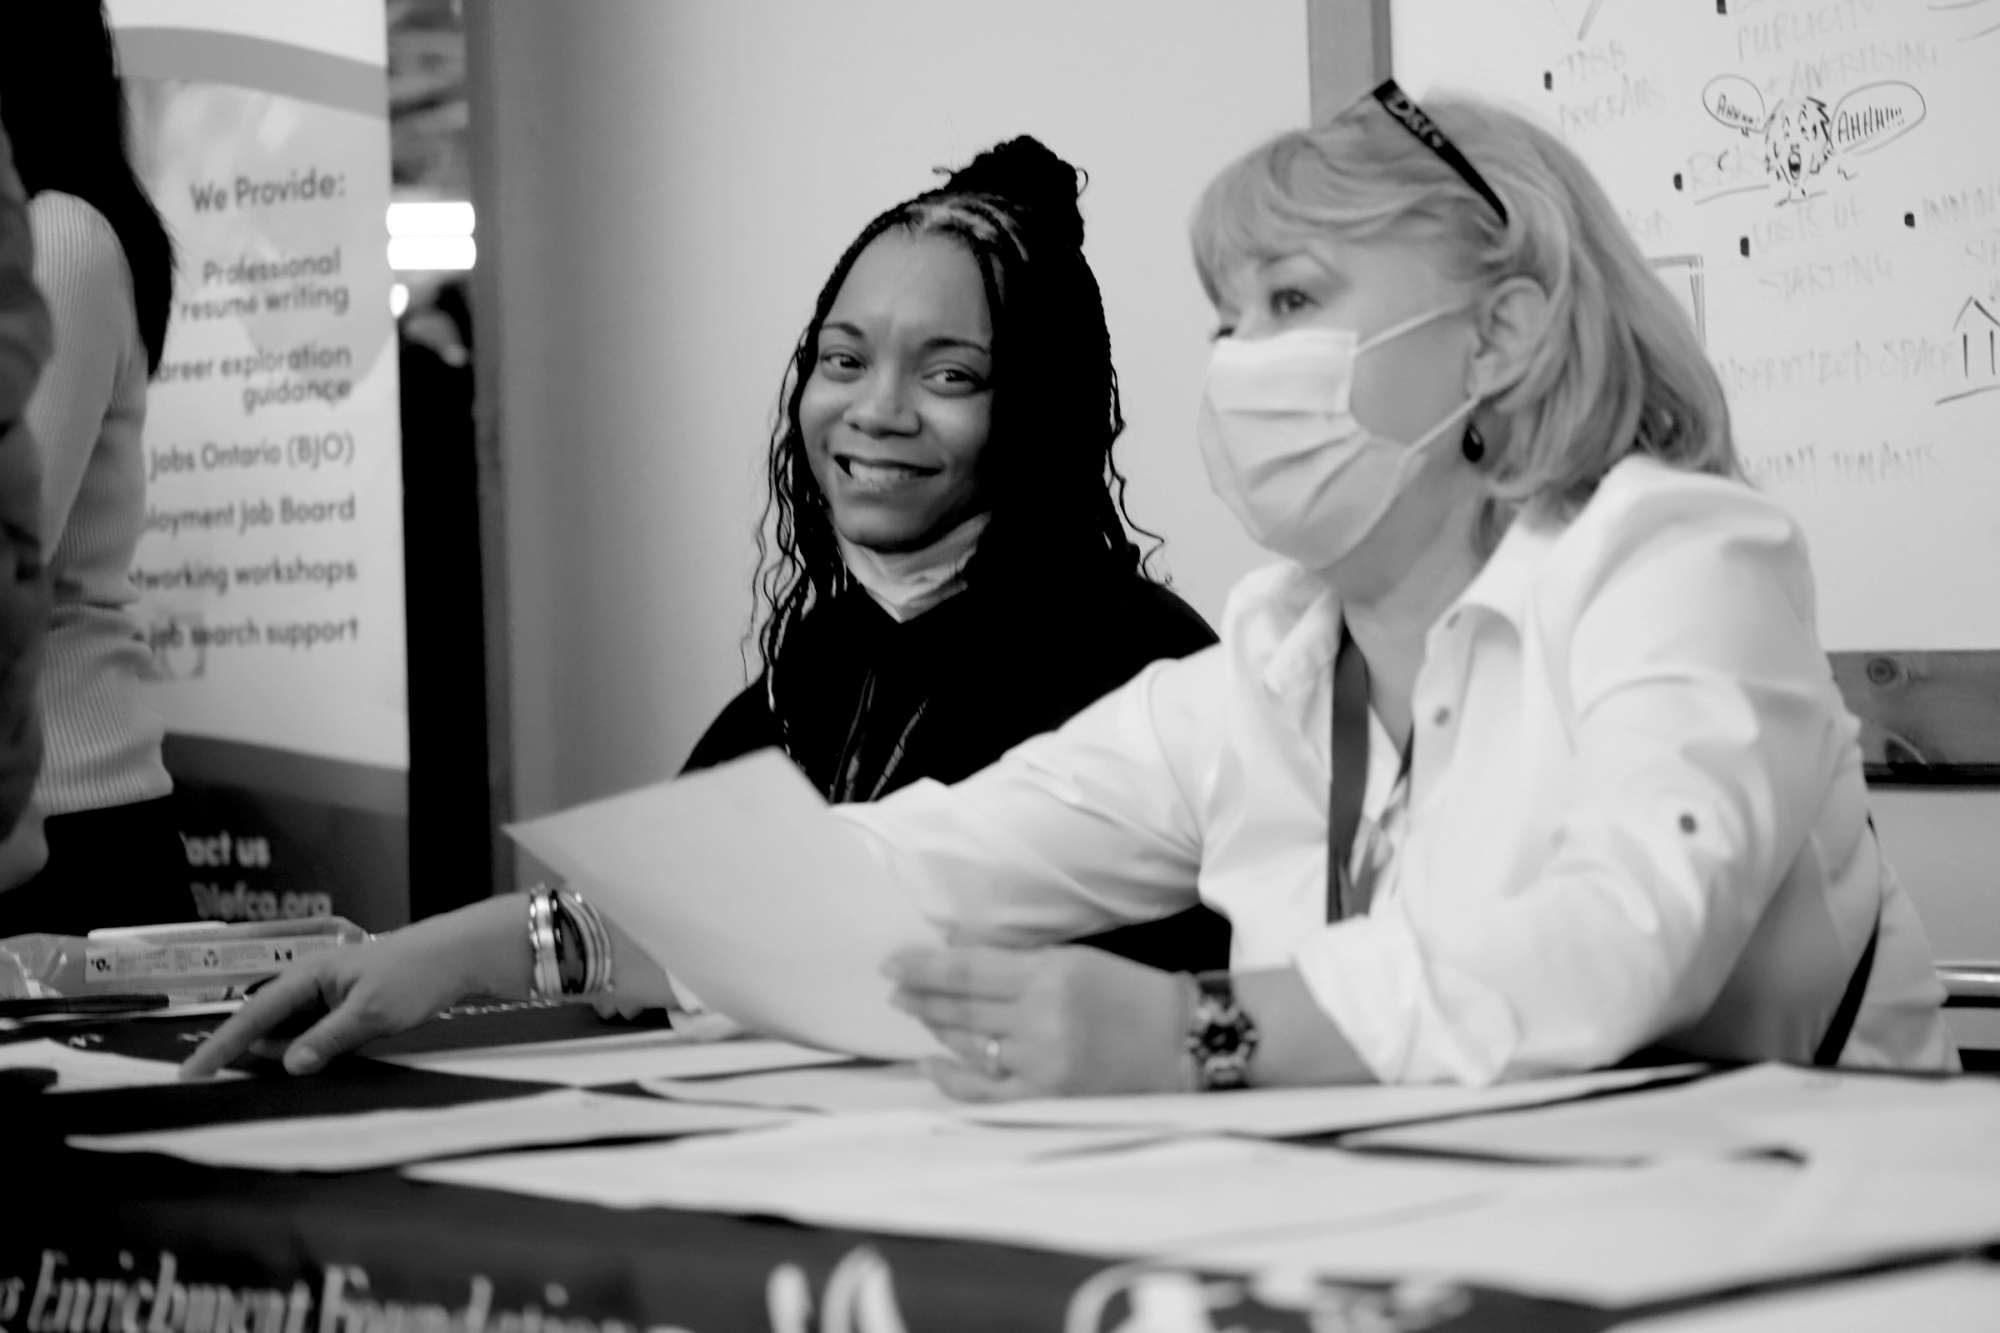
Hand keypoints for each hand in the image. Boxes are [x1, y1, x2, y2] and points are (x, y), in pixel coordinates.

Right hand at [181, 898, 527, 1078]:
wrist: (457, 956)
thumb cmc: (415, 976)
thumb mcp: (371, 1014)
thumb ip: (327, 1040)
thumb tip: (287, 1064)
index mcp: (308, 974)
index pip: (253, 1015)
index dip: (220, 1047)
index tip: (190, 1074)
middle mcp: (311, 981)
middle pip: (264, 1024)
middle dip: (250, 1053)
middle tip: (238, 1082)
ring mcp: (327, 993)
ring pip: (288, 1030)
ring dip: (284, 1053)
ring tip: (292, 1070)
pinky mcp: (344, 1004)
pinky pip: (311, 1031)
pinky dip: (307, 1049)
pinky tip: (314, 1062)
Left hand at [884, 945, 1193, 1100]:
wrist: (1182, 1042)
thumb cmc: (1129, 993)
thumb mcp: (1075, 959)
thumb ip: (1016, 961)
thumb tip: (956, 952)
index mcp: (1050, 974)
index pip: (967, 970)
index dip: (923, 967)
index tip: (891, 963)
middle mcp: (1041, 1018)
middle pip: (960, 1007)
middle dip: (920, 997)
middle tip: (895, 989)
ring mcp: (1043, 1063)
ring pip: (969, 1045)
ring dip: (936, 1028)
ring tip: (916, 1015)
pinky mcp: (1048, 1097)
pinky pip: (985, 1091)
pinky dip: (952, 1077)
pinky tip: (930, 1062)